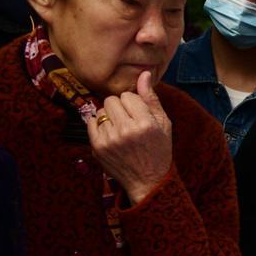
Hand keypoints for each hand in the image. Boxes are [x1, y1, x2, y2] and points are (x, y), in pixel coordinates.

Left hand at [86, 71, 172, 204]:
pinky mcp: (97, 147)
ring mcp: (110, 139)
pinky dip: (100, 126)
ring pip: (101, 110)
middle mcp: (126, 130)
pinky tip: (111, 136)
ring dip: (110, 117)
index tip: (139, 116)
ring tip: (121, 131)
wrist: (148, 182)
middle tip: (129, 122)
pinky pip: (92, 122)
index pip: (128, 95)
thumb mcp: (163, 125)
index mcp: (145, 124)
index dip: (133, 104)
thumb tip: (144, 73)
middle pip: (112, 100)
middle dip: (119, 107)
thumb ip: (151, 98)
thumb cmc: (159, 151)